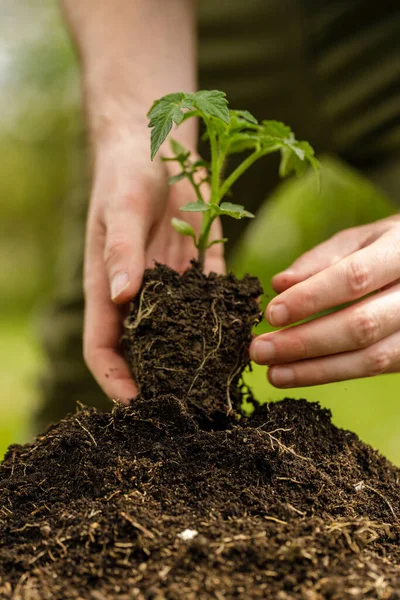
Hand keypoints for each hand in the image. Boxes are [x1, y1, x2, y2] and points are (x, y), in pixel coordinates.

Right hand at [83, 128, 223, 402]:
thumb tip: (120, 296)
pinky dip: (224, 321)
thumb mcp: (122, 209)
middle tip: (188, 407)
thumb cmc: (127, 175)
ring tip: (220, 387)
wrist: (156, 147)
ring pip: (180, 334)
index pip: (103, 347)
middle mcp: (139, 295)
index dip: (114, 380)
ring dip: (195, 360)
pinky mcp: (200, 269)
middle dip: (159, 381)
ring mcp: (170, 285)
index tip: (137, 405)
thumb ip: (122, 251)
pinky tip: (244, 340)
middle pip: (143, 351)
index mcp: (107, 287)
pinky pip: (213, 302)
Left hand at [250, 215, 399, 386]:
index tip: (272, 313)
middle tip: (259, 350)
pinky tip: (302, 374)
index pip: (354, 277)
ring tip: (274, 373)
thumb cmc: (394, 247)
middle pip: (361, 325)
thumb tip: (279, 284)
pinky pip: (377, 369)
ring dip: (315, 369)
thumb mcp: (365, 238)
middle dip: (305, 342)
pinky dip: (335, 373)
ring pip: (371, 358)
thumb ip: (323, 259)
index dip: (311, 298)